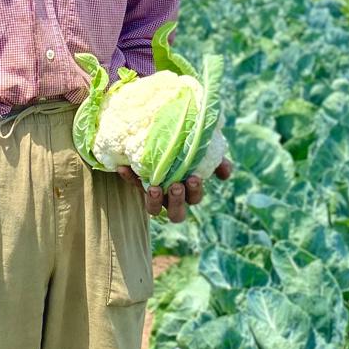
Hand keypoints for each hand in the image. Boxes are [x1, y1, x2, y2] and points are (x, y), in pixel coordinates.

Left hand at [117, 157, 233, 222]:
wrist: (161, 135)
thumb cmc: (188, 146)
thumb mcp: (204, 150)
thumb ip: (217, 160)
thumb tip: (226, 171)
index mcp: (189, 190)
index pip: (194, 199)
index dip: (195, 192)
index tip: (194, 178)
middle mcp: (172, 197)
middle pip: (176, 213)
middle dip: (177, 202)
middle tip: (176, 186)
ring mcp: (154, 193)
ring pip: (154, 210)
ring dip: (153, 201)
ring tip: (153, 187)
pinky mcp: (137, 183)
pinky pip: (132, 184)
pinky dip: (128, 177)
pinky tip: (123, 167)